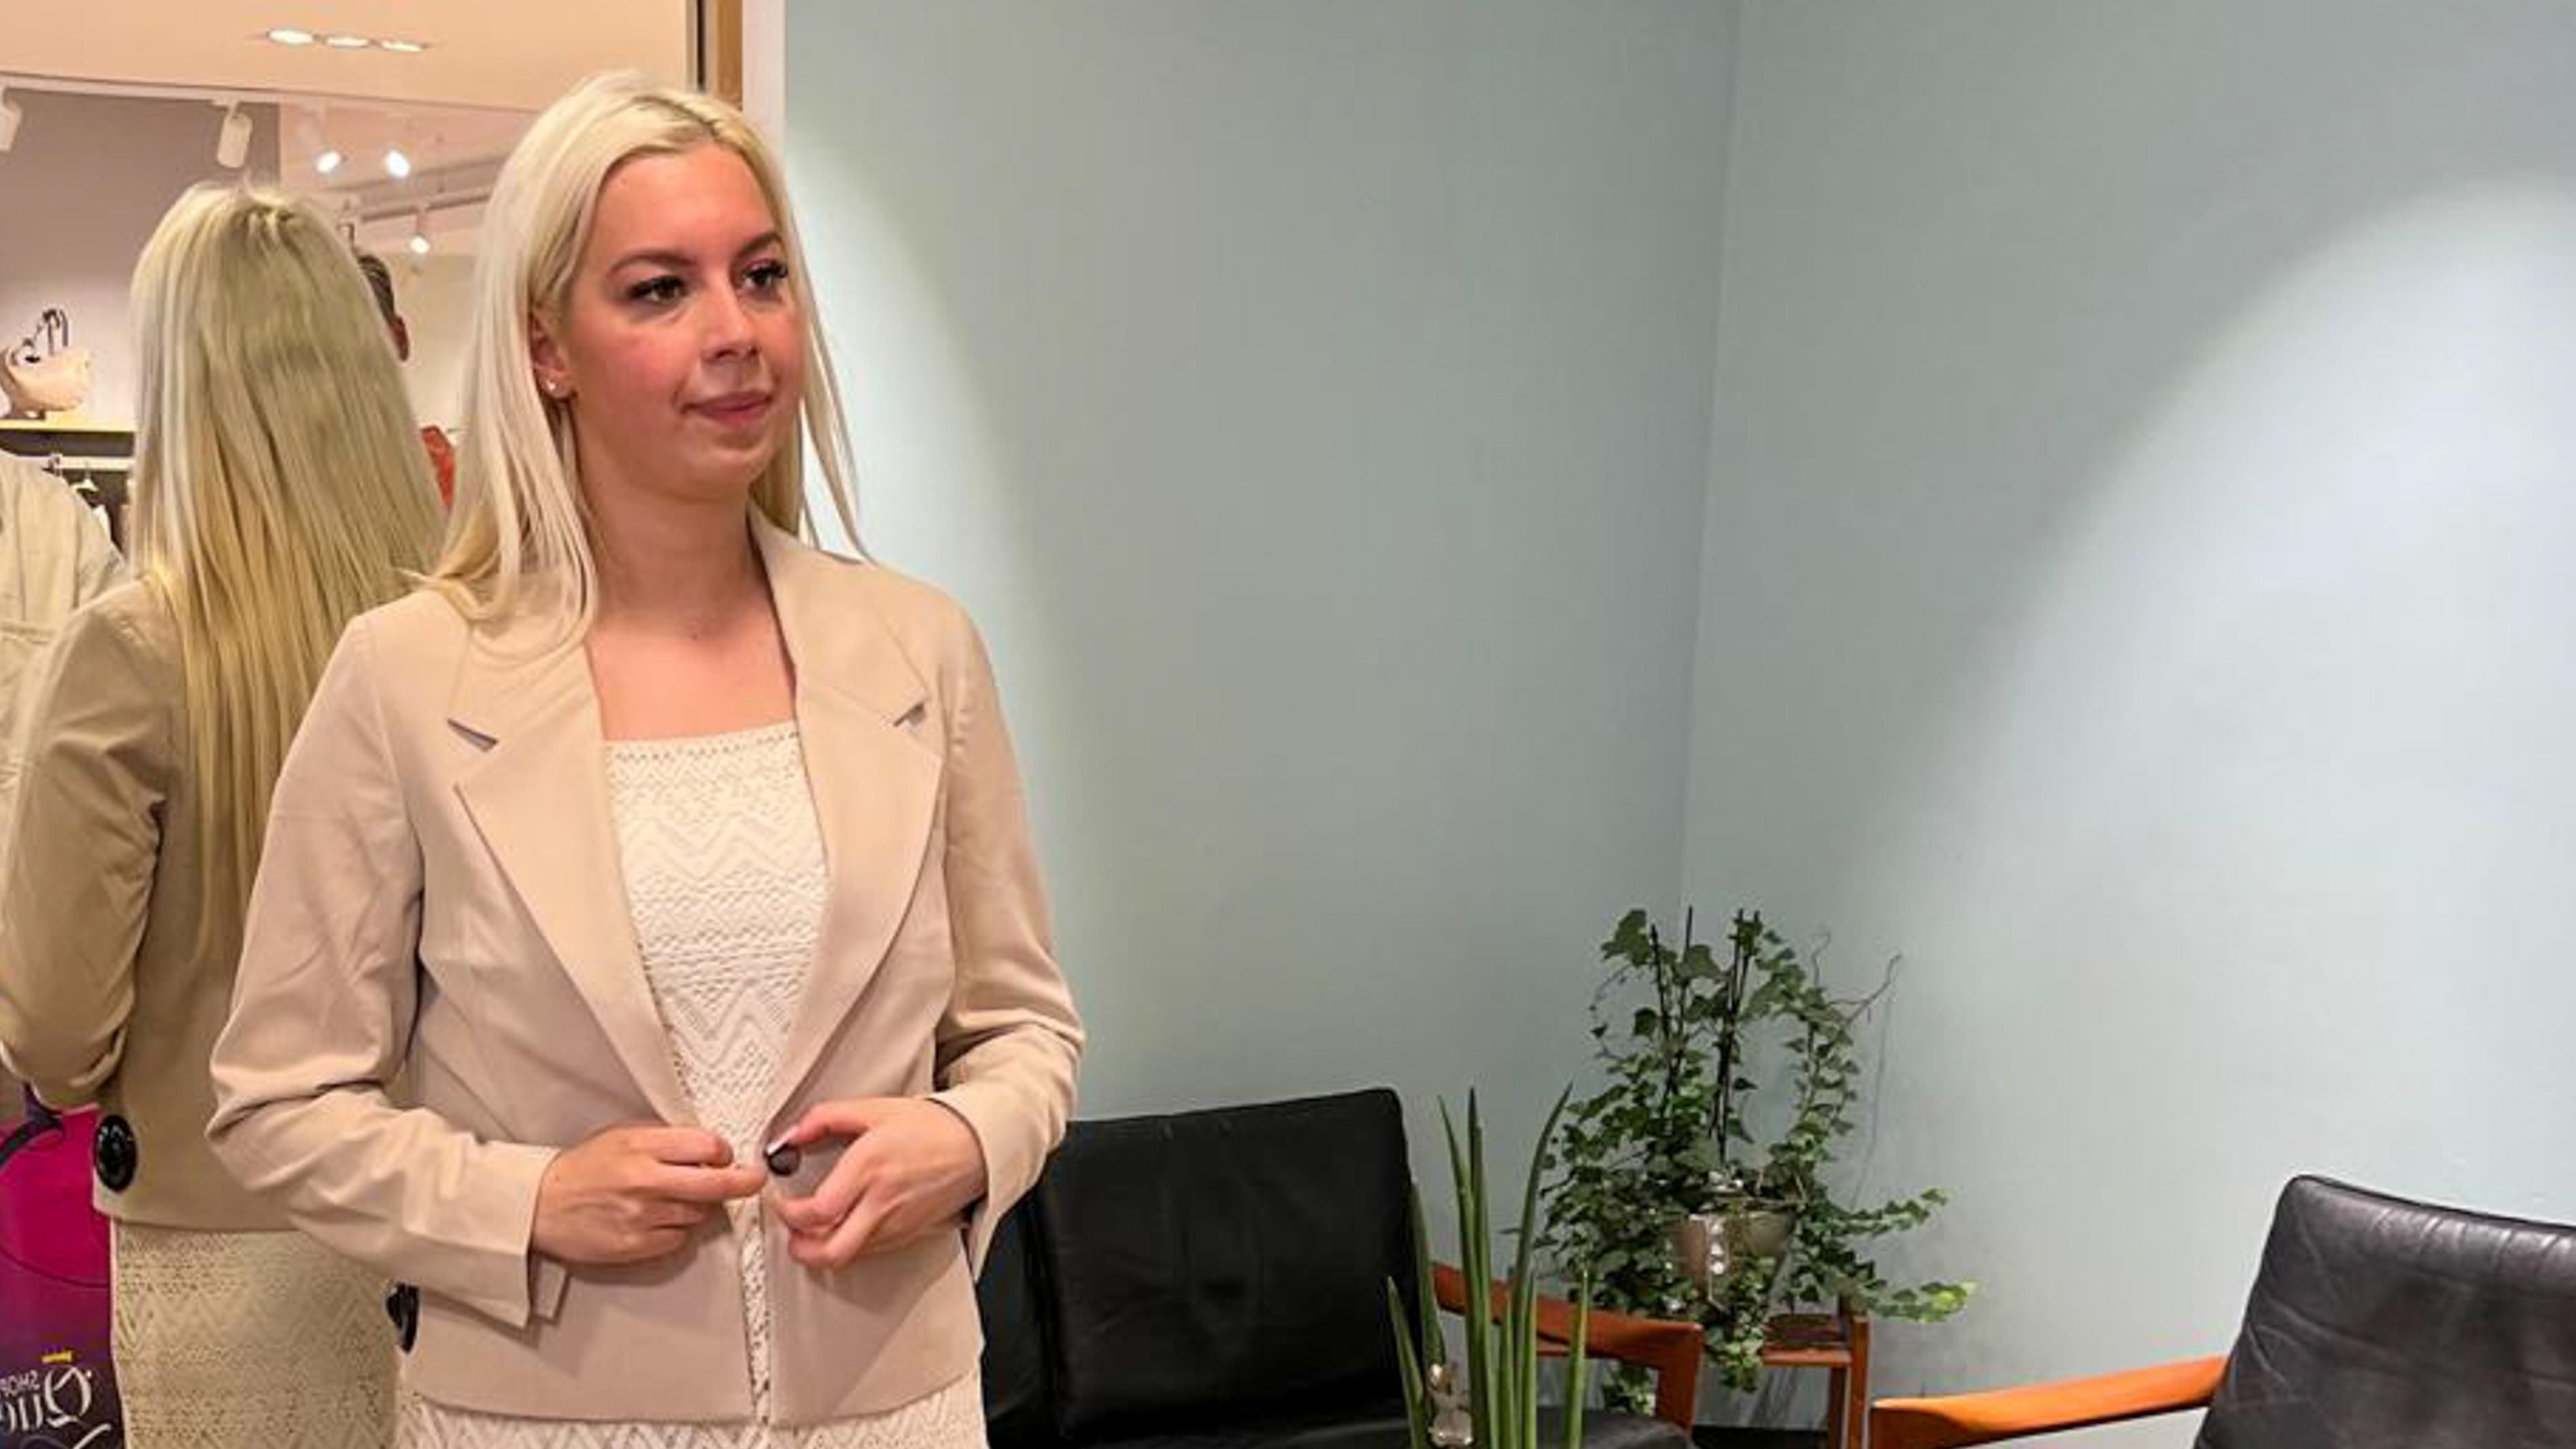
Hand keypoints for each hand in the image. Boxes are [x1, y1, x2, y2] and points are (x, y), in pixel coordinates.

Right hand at [532, 1125, 766, 1265]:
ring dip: (697, 1206)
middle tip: (754, 1180)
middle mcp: (645, 1181)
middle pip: (716, 1183)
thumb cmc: (582, 1169)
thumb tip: (708, 1148)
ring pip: (699, 1213)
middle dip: (745, 1182)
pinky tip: (656, 1218)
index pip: (708, 1145)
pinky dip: (676, 1229)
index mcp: (642, 1147)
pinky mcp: (636, 1245)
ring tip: (670, 1197)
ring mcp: (642, 1216)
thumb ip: (666, 1140)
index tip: (727, 1155)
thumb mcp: (622, 1135)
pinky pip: (678, 1238)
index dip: (724, 1151)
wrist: (540, 1205)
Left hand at [769, 1098, 987, 1268]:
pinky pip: (868, 1251)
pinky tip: (843, 1228)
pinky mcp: (907, 1234)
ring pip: (847, 1256)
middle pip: (829, 1250)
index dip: (787, 1213)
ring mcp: (895, 1223)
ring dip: (821, 1250)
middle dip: (800, 1249)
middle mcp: (880, 1202)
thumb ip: (826, 1117)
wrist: (976, 1145)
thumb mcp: (874, 1109)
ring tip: (812, 1232)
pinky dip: (848, 1245)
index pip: (817, 1210)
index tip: (781, 1201)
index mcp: (868, 1168)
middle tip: (790, 1233)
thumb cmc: (932, 1127)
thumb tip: (792, 1134)